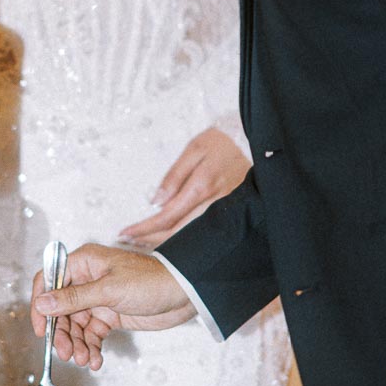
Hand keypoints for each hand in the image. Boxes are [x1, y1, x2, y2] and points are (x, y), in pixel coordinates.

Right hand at [30, 244, 196, 370]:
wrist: (185, 294)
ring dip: (77, 344)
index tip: (40, 329)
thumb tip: (43, 303)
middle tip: (66, 353)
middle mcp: (87, 280)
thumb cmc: (151, 281)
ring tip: (84, 360)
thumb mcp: (109, 290)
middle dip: (62, 333)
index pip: (49, 281)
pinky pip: (92, 334)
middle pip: (60, 309)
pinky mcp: (110, 315)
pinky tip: (96, 360)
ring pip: (75, 325)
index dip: (41, 304)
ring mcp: (98, 299)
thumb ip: (74, 299)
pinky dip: (92, 347)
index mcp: (84, 263)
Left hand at [119, 128, 248, 248]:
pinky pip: (204, 231)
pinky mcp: (231, 214)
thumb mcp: (196, 149)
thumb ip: (175, 175)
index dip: (144, 228)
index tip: (125, 232)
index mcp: (201, 187)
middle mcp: (213, 205)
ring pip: (190, 236)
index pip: (166, 217)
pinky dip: (185, 238)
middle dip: (150, 240)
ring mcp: (224, 212)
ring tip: (144, 242)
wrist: (260, 142)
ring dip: (166, 243)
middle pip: (177, 234)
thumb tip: (156, 201)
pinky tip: (173, 238)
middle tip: (129, 241)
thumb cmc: (225, 142)